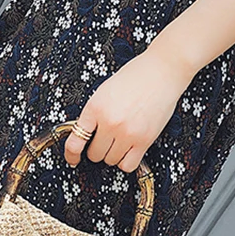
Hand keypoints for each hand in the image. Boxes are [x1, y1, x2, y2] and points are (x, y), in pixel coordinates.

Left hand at [65, 47, 195, 171]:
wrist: (163, 70)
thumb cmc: (135, 78)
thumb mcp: (104, 92)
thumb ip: (93, 114)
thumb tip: (85, 136)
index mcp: (95, 108)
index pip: (75, 141)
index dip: (71, 154)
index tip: (73, 159)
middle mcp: (109, 122)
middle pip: (94, 154)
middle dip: (98, 149)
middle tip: (107, 139)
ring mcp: (126, 133)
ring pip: (110, 161)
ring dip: (113, 154)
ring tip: (121, 139)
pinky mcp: (143, 140)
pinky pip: (128, 165)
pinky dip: (126, 161)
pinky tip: (129, 149)